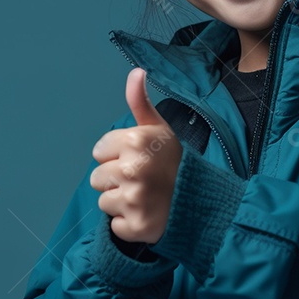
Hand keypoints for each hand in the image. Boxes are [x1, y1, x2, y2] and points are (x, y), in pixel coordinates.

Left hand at [90, 67, 182, 243]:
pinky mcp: (135, 227)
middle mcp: (133, 169)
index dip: (117, 155)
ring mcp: (134, 200)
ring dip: (120, 202)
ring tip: (145, 197)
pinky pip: (114, 225)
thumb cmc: (173, 162)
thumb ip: (140, 102)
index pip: (99, 151)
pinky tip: (146, 214)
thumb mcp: (159, 129)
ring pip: (103, 201)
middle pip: (97, 177)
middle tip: (143, 180)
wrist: (201, 201)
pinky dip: (128, 224)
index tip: (139, 159)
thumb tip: (136, 72)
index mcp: (135, 142)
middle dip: (117, 179)